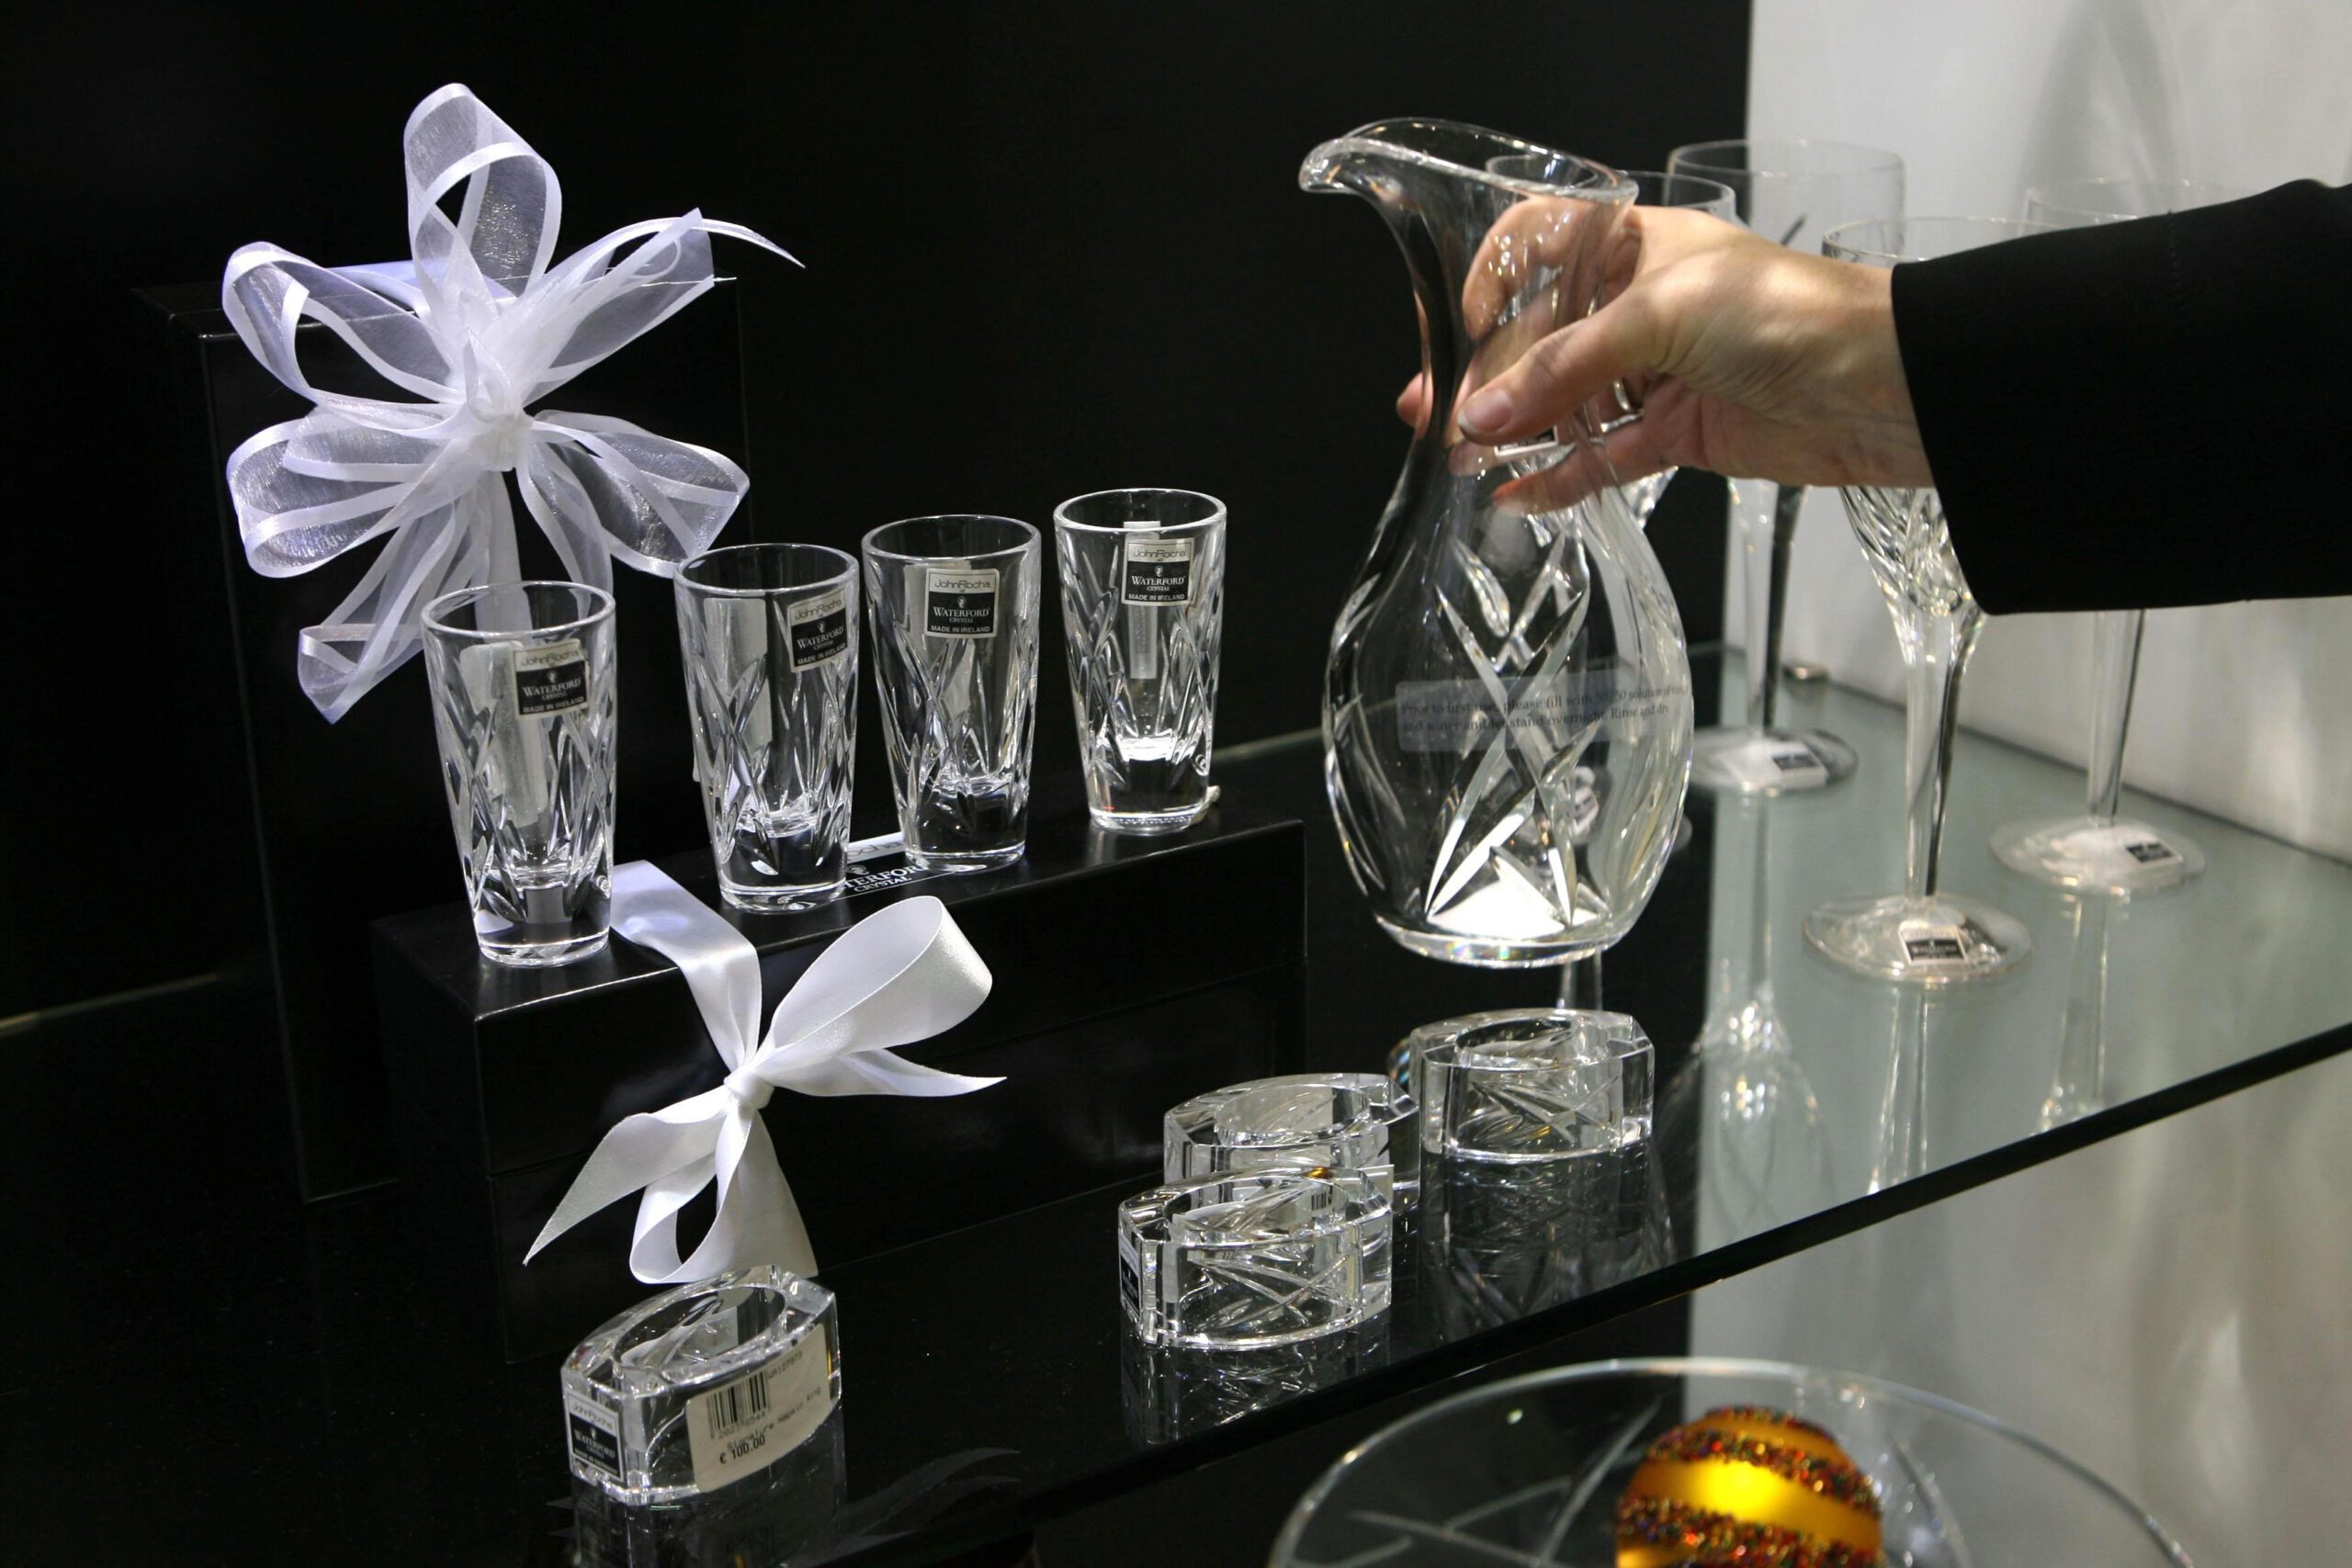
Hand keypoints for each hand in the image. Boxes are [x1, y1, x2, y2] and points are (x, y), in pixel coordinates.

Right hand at [1397, 206, 1930, 513]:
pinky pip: (1603, 456)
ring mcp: (1657, 371)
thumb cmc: (1784, 313)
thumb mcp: (1660, 316)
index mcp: (1636, 245)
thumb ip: (1566, 367)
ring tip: (1457, 458)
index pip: (1545, 242)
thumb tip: (1483, 415)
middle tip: (1433, 413)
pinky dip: (1560, 476)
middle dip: (1487, 375)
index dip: (1497, 276)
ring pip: (1565, 401)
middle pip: (1542, 336)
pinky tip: (1514, 495)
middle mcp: (1640, 304)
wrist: (1879, 385)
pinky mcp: (1677, 433)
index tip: (1464, 323)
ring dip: (1512, 430)